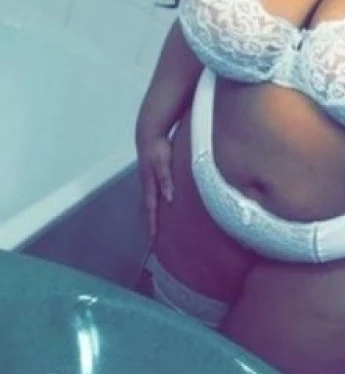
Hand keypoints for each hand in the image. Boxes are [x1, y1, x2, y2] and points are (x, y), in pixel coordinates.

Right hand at [135, 121, 173, 240]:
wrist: (149, 132)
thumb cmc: (158, 147)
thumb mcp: (163, 163)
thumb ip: (166, 180)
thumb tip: (169, 199)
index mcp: (150, 184)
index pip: (151, 209)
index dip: (152, 224)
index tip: (153, 239)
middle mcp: (147, 184)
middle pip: (148, 209)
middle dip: (150, 224)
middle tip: (153, 241)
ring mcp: (149, 180)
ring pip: (150, 202)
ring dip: (152, 215)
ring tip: (156, 228)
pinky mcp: (152, 175)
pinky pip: (153, 194)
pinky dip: (155, 204)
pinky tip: (162, 206)